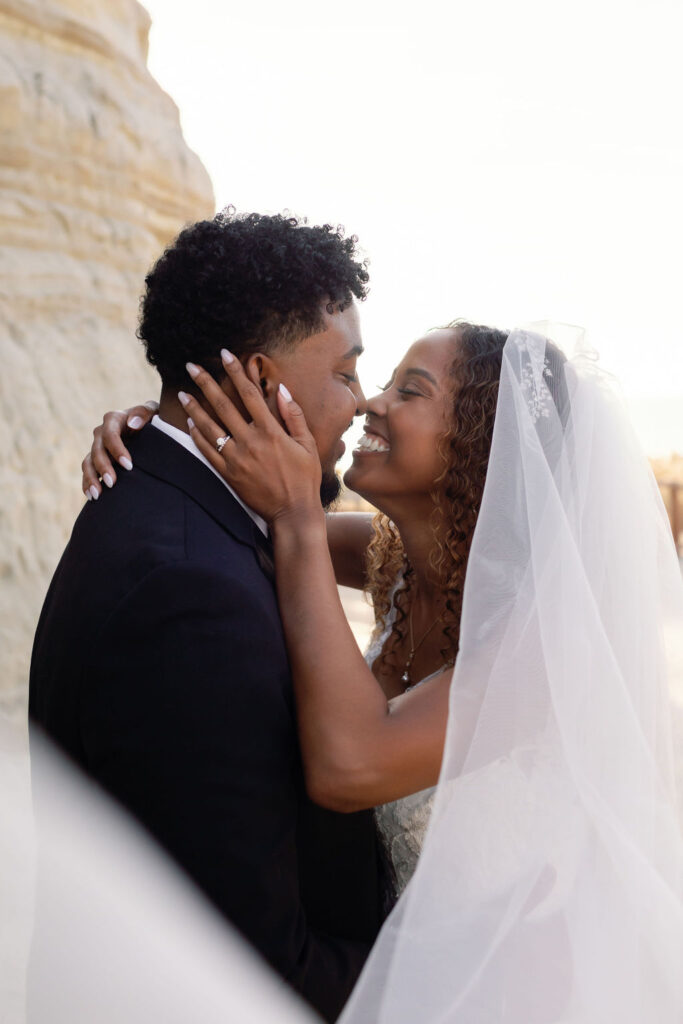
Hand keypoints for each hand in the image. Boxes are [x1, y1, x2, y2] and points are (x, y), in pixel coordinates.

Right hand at [81, 401, 157, 500]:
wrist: (150, 429)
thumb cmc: (153, 419)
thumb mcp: (153, 411)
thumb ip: (144, 413)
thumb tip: (132, 424)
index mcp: (113, 419)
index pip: (110, 434)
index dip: (117, 450)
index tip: (129, 466)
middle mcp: (101, 432)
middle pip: (97, 450)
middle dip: (103, 468)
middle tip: (112, 483)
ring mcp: (97, 447)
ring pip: (88, 463)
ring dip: (91, 479)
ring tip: (97, 495)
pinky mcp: (96, 460)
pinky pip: (87, 472)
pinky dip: (87, 484)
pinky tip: (91, 497)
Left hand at [180, 351, 322, 526]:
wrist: (293, 512)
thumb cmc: (304, 478)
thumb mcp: (308, 445)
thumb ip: (294, 416)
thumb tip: (283, 390)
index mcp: (271, 432)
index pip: (250, 394)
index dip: (236, 372)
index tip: (225, 354)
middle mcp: (251, 442)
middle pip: (223, 405)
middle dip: (206, 383)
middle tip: (191, 366)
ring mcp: (237, 459)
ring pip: (210, 428)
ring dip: (194, 408)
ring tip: (182, 393)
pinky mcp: (229, 474)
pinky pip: (208, 452)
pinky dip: (198, 436)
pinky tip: (190, 424)